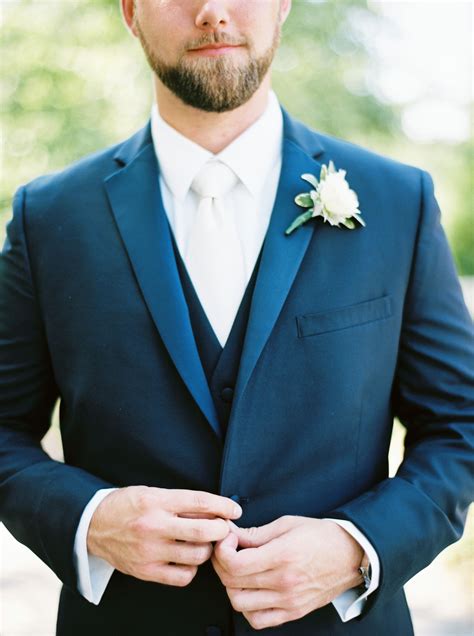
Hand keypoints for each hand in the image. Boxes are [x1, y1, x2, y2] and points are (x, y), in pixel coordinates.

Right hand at [87, 486, 241, 585]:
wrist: (92, 525)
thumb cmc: (127, 505)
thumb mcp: (152, 493)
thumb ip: (181, 502)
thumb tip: (214, 509)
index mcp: (156, 501)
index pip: (199, 501)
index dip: (223, 506)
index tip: (235, 510)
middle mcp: (153, 526)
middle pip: (203, 531)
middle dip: (221, 530)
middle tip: (223, 528)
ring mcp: (149, 551)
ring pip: (197, 555)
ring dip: (207, 549)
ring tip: (203, 543)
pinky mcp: (145, 572)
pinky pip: (182, 576)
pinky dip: (191, 569)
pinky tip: (187, 559)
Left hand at [211, 515, 363, 629]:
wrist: (351, 555)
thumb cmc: (321, 536)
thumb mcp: (287, 524)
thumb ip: (256, 533)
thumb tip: (230, 534)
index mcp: (282, 556)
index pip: (235, 564)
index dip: (222, 550)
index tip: (227, 539)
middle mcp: (284, 582)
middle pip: (232, 582)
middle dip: (221, 564)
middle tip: (228, 551)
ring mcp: (288, 601)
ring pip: (240, 604)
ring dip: (231, 586)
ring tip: (239, 571)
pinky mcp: (293, 612)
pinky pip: (258, 620)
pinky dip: (247, 608)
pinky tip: (251, 590)